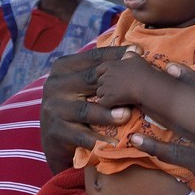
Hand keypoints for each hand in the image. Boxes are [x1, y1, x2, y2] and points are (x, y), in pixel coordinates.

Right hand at [40, 47, 133, 170]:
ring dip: (107, 114)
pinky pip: (80, 136)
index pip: (93, 58)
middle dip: (115, 83)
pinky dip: (98, 140)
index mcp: (63, 68)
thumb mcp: (83, 85)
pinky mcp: (56, 131)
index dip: (117, 54)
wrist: (54, 139)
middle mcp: (55, 85)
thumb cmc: (77, 105)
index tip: (140, 51)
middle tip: (139, 85)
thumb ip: (102, 71)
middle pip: (90, 81)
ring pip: (85, 110)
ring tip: (126, 115)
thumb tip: (136, 54)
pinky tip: (114, 143)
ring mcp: (54, 109)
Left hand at [91, 48, 163, 108]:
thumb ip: (128, 55)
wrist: (146, 85)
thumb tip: (125, 55)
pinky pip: (103, 102)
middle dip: (106, 85)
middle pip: (100, 82)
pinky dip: (108, 104)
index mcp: (111, 65)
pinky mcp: (109, 98)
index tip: (110, 78)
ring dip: (106, 95)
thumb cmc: (143, 72)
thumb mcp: (136, 59)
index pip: (99, 69)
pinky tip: (117, 103)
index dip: (103, 74)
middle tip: (116, 90)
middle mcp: (106, 76)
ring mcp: (106, 88)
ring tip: (117, 98)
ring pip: (100, 93)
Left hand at [130, 61, 194, 194]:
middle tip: (139, 80)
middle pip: (188, 104)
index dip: (188, 77)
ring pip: (177, 124)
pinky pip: (174, 153)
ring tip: (132, 104)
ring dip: (154, 113)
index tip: (168, 66)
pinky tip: (135, 140)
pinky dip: (154, 146)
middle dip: (164, 91)